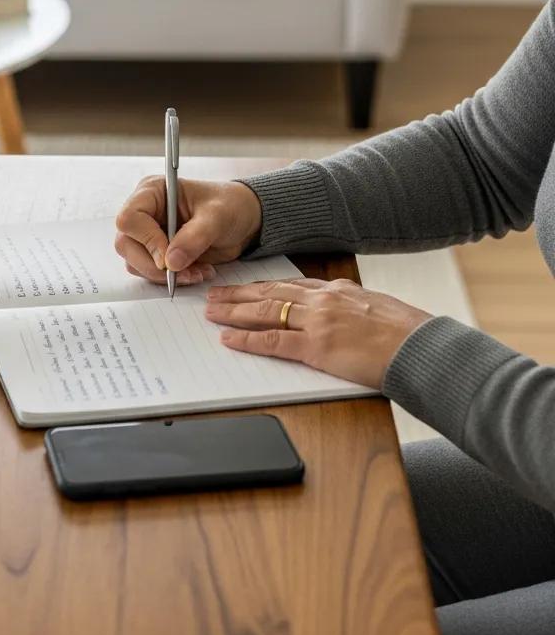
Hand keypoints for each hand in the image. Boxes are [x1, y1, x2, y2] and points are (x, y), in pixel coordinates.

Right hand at [114, 177, 262, 286]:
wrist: (243, 221)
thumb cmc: (230, 206)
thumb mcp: (217, 217)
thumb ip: (194, 237)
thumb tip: (170, 262)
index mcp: (152, 192)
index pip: (129, 218)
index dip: (145, 240)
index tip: (169, 256)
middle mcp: (145, 212)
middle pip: (126, 244)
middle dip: (154, 265)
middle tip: (184, 272)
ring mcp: (148, 234)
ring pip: (134, 262)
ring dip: (164, 276)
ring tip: (196, 272)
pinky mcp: (156, 252)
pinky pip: (149, 272)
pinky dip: (171, 279)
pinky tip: (195, 272)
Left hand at [204, 278, 432, 388]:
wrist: (423, 349)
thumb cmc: (407, 333)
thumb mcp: (376, 306)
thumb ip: (352, 303)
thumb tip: (340, 303)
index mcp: (337, 290)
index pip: (288, 285)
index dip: (260, 286)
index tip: (242, 287)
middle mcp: (323, 300)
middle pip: (269, 293)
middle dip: (237, 294)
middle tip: (213, 294)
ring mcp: (318, 322)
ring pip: (264, 312)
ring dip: (233, 312)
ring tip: (212, 312)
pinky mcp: (318, 347)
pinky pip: (272, 341)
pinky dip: (247, 340)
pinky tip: (229, 339)